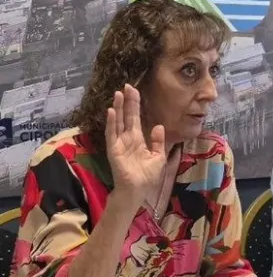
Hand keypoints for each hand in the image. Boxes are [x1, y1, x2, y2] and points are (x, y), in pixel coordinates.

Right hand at [105, 85, 166, 200]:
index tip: (134, 90)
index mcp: (138, 139)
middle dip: (127, 101)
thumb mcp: (158, 156)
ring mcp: (119, 143)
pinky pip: (112, 134)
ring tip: (118, 93)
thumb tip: (159, 126)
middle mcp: (127, 138)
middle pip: (127, 116)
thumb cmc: (147, 176)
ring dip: (118, 108)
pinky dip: (111, 122)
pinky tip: (111, 111)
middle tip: (127, 85)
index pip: (136, 118)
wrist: (137, 191)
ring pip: (118, 122)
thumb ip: (158, 141)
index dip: (135, 104)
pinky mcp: (114, 150)